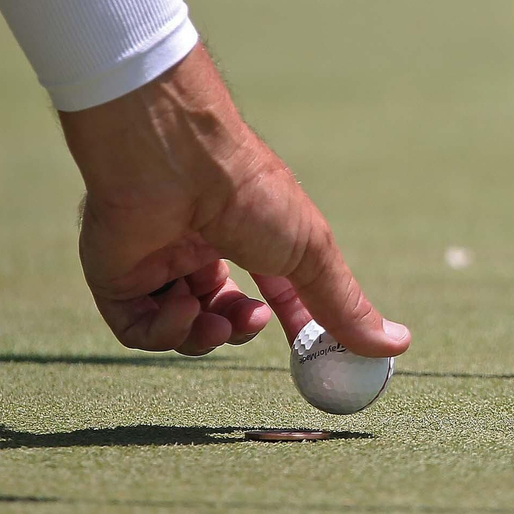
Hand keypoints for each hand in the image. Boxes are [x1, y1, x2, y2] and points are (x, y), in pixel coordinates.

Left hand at [57, 44, 409, 357]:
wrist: (176, 163)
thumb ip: (345, 305)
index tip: (310, 351)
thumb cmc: (248, 194)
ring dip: (205, 335)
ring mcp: (156, 260)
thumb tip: (398, 346)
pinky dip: (165, 332)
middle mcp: (199, 243)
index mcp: (247, 230)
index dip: (292, 322)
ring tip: (218, 319)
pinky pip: (138, 328)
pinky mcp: (115, 277)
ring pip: (180, 326)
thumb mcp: (312, 254)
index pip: (273, 288)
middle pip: (220, 311)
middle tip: (254, 323)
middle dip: (239, 328)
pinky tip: (182, 307)